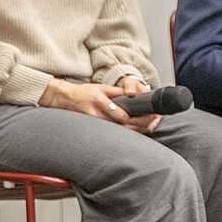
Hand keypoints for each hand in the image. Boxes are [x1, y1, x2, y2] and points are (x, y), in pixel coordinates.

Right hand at [39, 79, 158, 131]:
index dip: (140, 116)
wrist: (64, 100)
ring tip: (152, 124)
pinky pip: (116, 133)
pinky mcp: (96, 130)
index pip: (123, 115)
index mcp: (100, 103)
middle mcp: (98, 116)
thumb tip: (137, 93)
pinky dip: (130, 132)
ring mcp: (97, 125)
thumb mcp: (101, 88)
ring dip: (139, 129)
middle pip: (125, 126)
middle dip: (143, 124)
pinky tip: (139, 130)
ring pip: (122, 132)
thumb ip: (118, 92)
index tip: (152, 113)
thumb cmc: (83, 93)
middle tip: (156, 119)